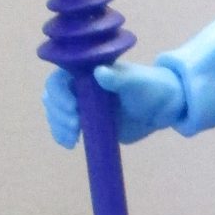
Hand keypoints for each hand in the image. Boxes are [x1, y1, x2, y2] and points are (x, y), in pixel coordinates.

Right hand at [40, 62, 184, 148]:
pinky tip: (69, 143)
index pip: (60, 78)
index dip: (60, 93)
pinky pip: (66, 128)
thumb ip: (119, 78)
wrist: (161, 109)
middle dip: (58, 112)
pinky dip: (62, 135)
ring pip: (57, 113)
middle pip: (53, 96)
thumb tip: (99, 73)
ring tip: (72, 138)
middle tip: (75, 125)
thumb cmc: (150, 87)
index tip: (73, 107)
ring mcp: (82, 105)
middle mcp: (80, 86)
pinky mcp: (87, 123)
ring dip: (58, 125)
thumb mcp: (136, 82)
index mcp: (87, 71)